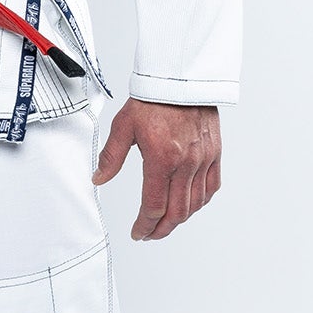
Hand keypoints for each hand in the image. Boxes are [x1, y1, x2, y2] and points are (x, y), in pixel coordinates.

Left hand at [92, 97, 220, 239]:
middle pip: (177, 212)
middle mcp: (186, 163)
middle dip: (162, 229)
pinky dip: (201, 201)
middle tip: (151, 234)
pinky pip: (212, 187)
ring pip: (196, 203)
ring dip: (181, 219)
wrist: (180, 78)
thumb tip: (98, 179)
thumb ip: (111, 157)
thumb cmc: (153, 99)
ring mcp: (203, 159)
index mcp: (162, 158)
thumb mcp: (123, 126)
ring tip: (167, 222)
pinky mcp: (214, 153)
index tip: (138, 232)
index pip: (153, 206)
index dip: (144, 226)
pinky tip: (190, 204)